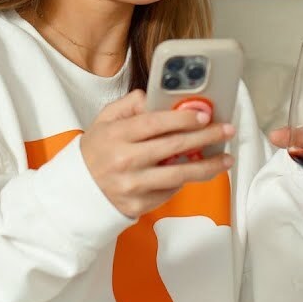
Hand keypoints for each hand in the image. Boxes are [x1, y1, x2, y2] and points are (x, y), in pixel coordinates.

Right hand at [80, 90, 235, 218]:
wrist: (75, 192)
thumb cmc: (94, 152)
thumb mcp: (103, 121)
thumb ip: (129, 105)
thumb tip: (155, 96)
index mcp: (116, 136)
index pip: (155, 124)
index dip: (183, 118)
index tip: (205, 113)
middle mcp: (124, 161)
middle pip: (174, 147)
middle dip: (206, 137)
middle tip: (227, 130)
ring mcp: (132, 186)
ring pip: (179, 175)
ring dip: (208, 166)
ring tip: (227, 159)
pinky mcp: (138, 206)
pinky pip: (170, 192)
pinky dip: (184, 181)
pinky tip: (196, 172)